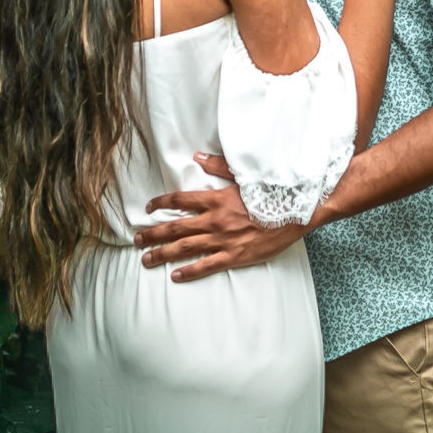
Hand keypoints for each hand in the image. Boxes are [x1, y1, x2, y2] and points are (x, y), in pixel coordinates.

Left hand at [134, 153, 306, 281]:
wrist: (295, 215)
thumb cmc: (270, 195)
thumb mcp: (243, 176)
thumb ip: (217, 166)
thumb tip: (197, 157)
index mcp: (215, 199)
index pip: (179, 200)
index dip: (161, 203)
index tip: (148, 208)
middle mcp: (214, 220)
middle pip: (175, 227)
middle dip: (153, 233)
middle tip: (137, 239)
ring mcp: (223, 240)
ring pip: (185, 248)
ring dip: (163, 253)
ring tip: (146, 259)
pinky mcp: (234, 257)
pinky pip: (206, 266)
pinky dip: (188, 272)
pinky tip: (174, 276)